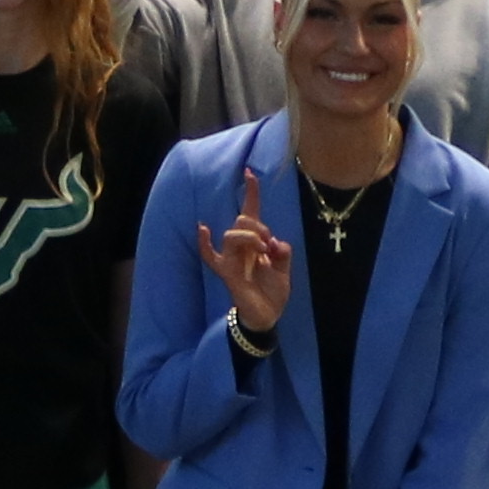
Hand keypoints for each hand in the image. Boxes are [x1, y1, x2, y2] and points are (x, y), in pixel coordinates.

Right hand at [200, 166, 292, 339]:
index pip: (250, 213)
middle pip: (242, 221)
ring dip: (250, 237)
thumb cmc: (273, 290)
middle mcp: (241, 247)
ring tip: (263, 250)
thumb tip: (275, 242)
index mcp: (255, 242)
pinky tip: (203, 229)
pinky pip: (210, 256)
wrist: (268, 314)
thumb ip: (283, 254)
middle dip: (258, 226)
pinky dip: (204, 243)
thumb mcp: (285, 269)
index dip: (251, 193)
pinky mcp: (226, 272)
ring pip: (232, 235)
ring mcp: (231, 258)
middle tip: (269, 243)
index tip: (250, 173)